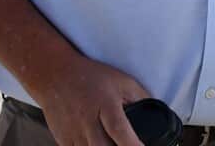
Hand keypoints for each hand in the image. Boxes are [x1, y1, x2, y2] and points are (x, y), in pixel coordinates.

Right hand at [31, 54, 152, 145]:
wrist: (55, 75)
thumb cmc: (91, 76)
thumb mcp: (122, 81)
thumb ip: (141, 98)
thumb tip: (158, 112)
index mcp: (105, 104)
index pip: (119, 130)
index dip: (132, 144)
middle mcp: (87, 120)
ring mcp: (73, 132)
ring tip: (113, 143)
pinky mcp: (63, 140)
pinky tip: (99, 144)